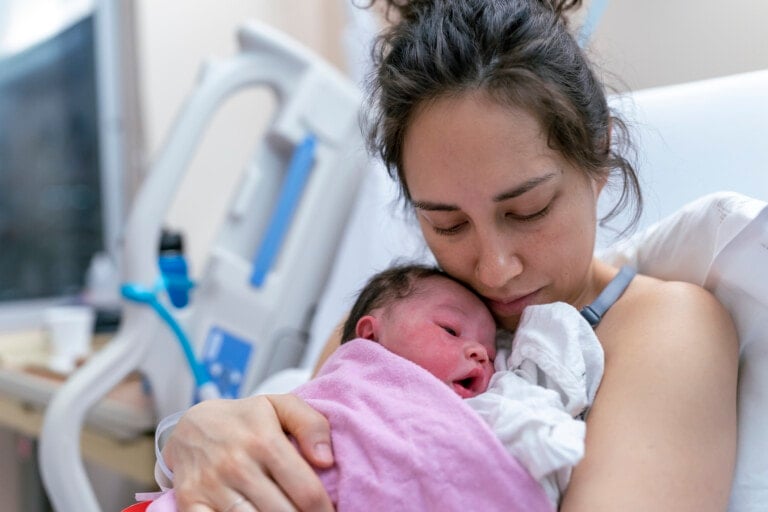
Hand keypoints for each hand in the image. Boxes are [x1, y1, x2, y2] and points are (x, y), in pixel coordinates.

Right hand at [163, 394, 334, 511]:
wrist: (190, 426)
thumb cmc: (245, 420)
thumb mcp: (280, 406)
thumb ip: (312, 425)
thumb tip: (326, 460)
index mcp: (264, 441)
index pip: (306, 491)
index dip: (324, 510)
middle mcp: (236, 464)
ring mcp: (210, 485)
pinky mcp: (189, 502)